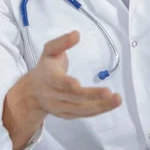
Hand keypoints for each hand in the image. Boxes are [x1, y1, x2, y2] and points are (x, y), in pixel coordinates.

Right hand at [3, 31, 120, 149]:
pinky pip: (84, 114)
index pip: (58, 82)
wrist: (32, 93)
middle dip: (91, 96)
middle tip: (109, 93)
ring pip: (81, 109)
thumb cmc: (45, 68)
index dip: (67, 84)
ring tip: (117, 99)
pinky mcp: (67, 115)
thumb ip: (62, 42)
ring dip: (100, 106)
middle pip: (73, 98)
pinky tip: (110, 104)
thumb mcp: (49, 51)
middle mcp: (54, 96)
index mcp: (49, 78)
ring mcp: (60, 108)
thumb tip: (77, 34)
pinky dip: (98, 110)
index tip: (78, 84)